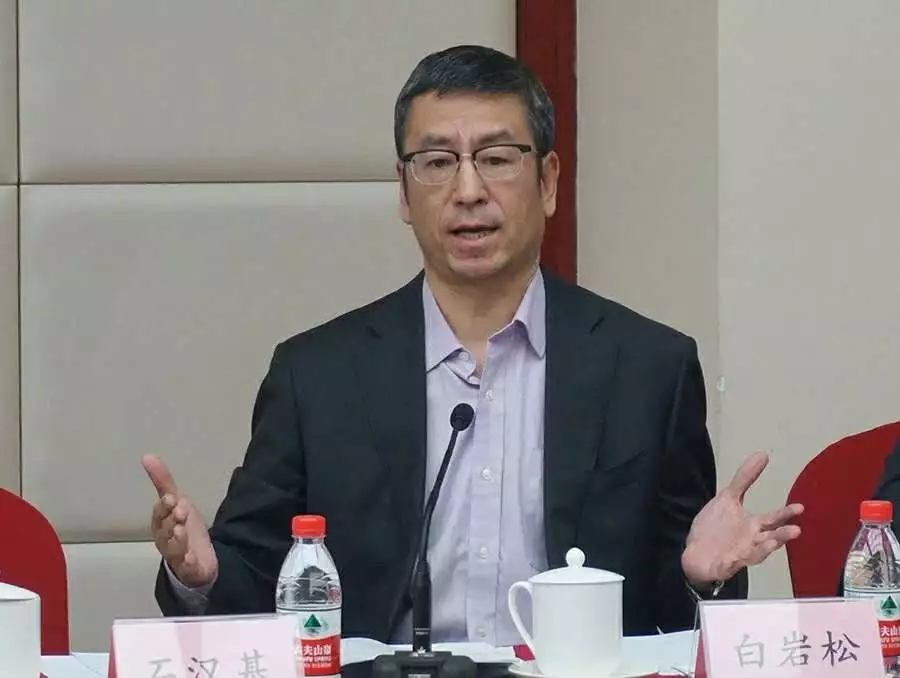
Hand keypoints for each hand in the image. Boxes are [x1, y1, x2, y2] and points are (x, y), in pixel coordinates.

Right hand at [143, 453, 217, 587]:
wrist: (199, 558)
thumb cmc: (184, 527)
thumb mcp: (177, 502)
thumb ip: (162, 481)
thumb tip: (147, 456)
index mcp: (161, 523)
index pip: (159, 514)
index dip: (164, 507)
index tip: (171, 498)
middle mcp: (165, 540)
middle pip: (165, 530)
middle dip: (172, 519)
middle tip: (181, 509)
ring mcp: (177, 555)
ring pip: (173, 548)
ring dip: (177, 538)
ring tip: (181, 529)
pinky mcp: (189, 568)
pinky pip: (186, 566)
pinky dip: (186, 561)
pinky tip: (189, 556)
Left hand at [682, 451, 803, 585]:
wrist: (696, 552)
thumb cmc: (716, 526)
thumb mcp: (728, 498)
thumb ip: (744, 479)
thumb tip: (762, 454)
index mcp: (753, 525)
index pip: (773, 519)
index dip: (786, 514)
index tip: (801, 507)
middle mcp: (752, 540)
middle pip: (771, 537)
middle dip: (783, 534)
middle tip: (797, 529)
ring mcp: (741, 552)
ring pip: (759, 551)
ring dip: (768, 547)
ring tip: (777, 542)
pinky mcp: (727, 563)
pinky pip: (738, 561)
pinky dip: (743, 558)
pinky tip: (749, 553)